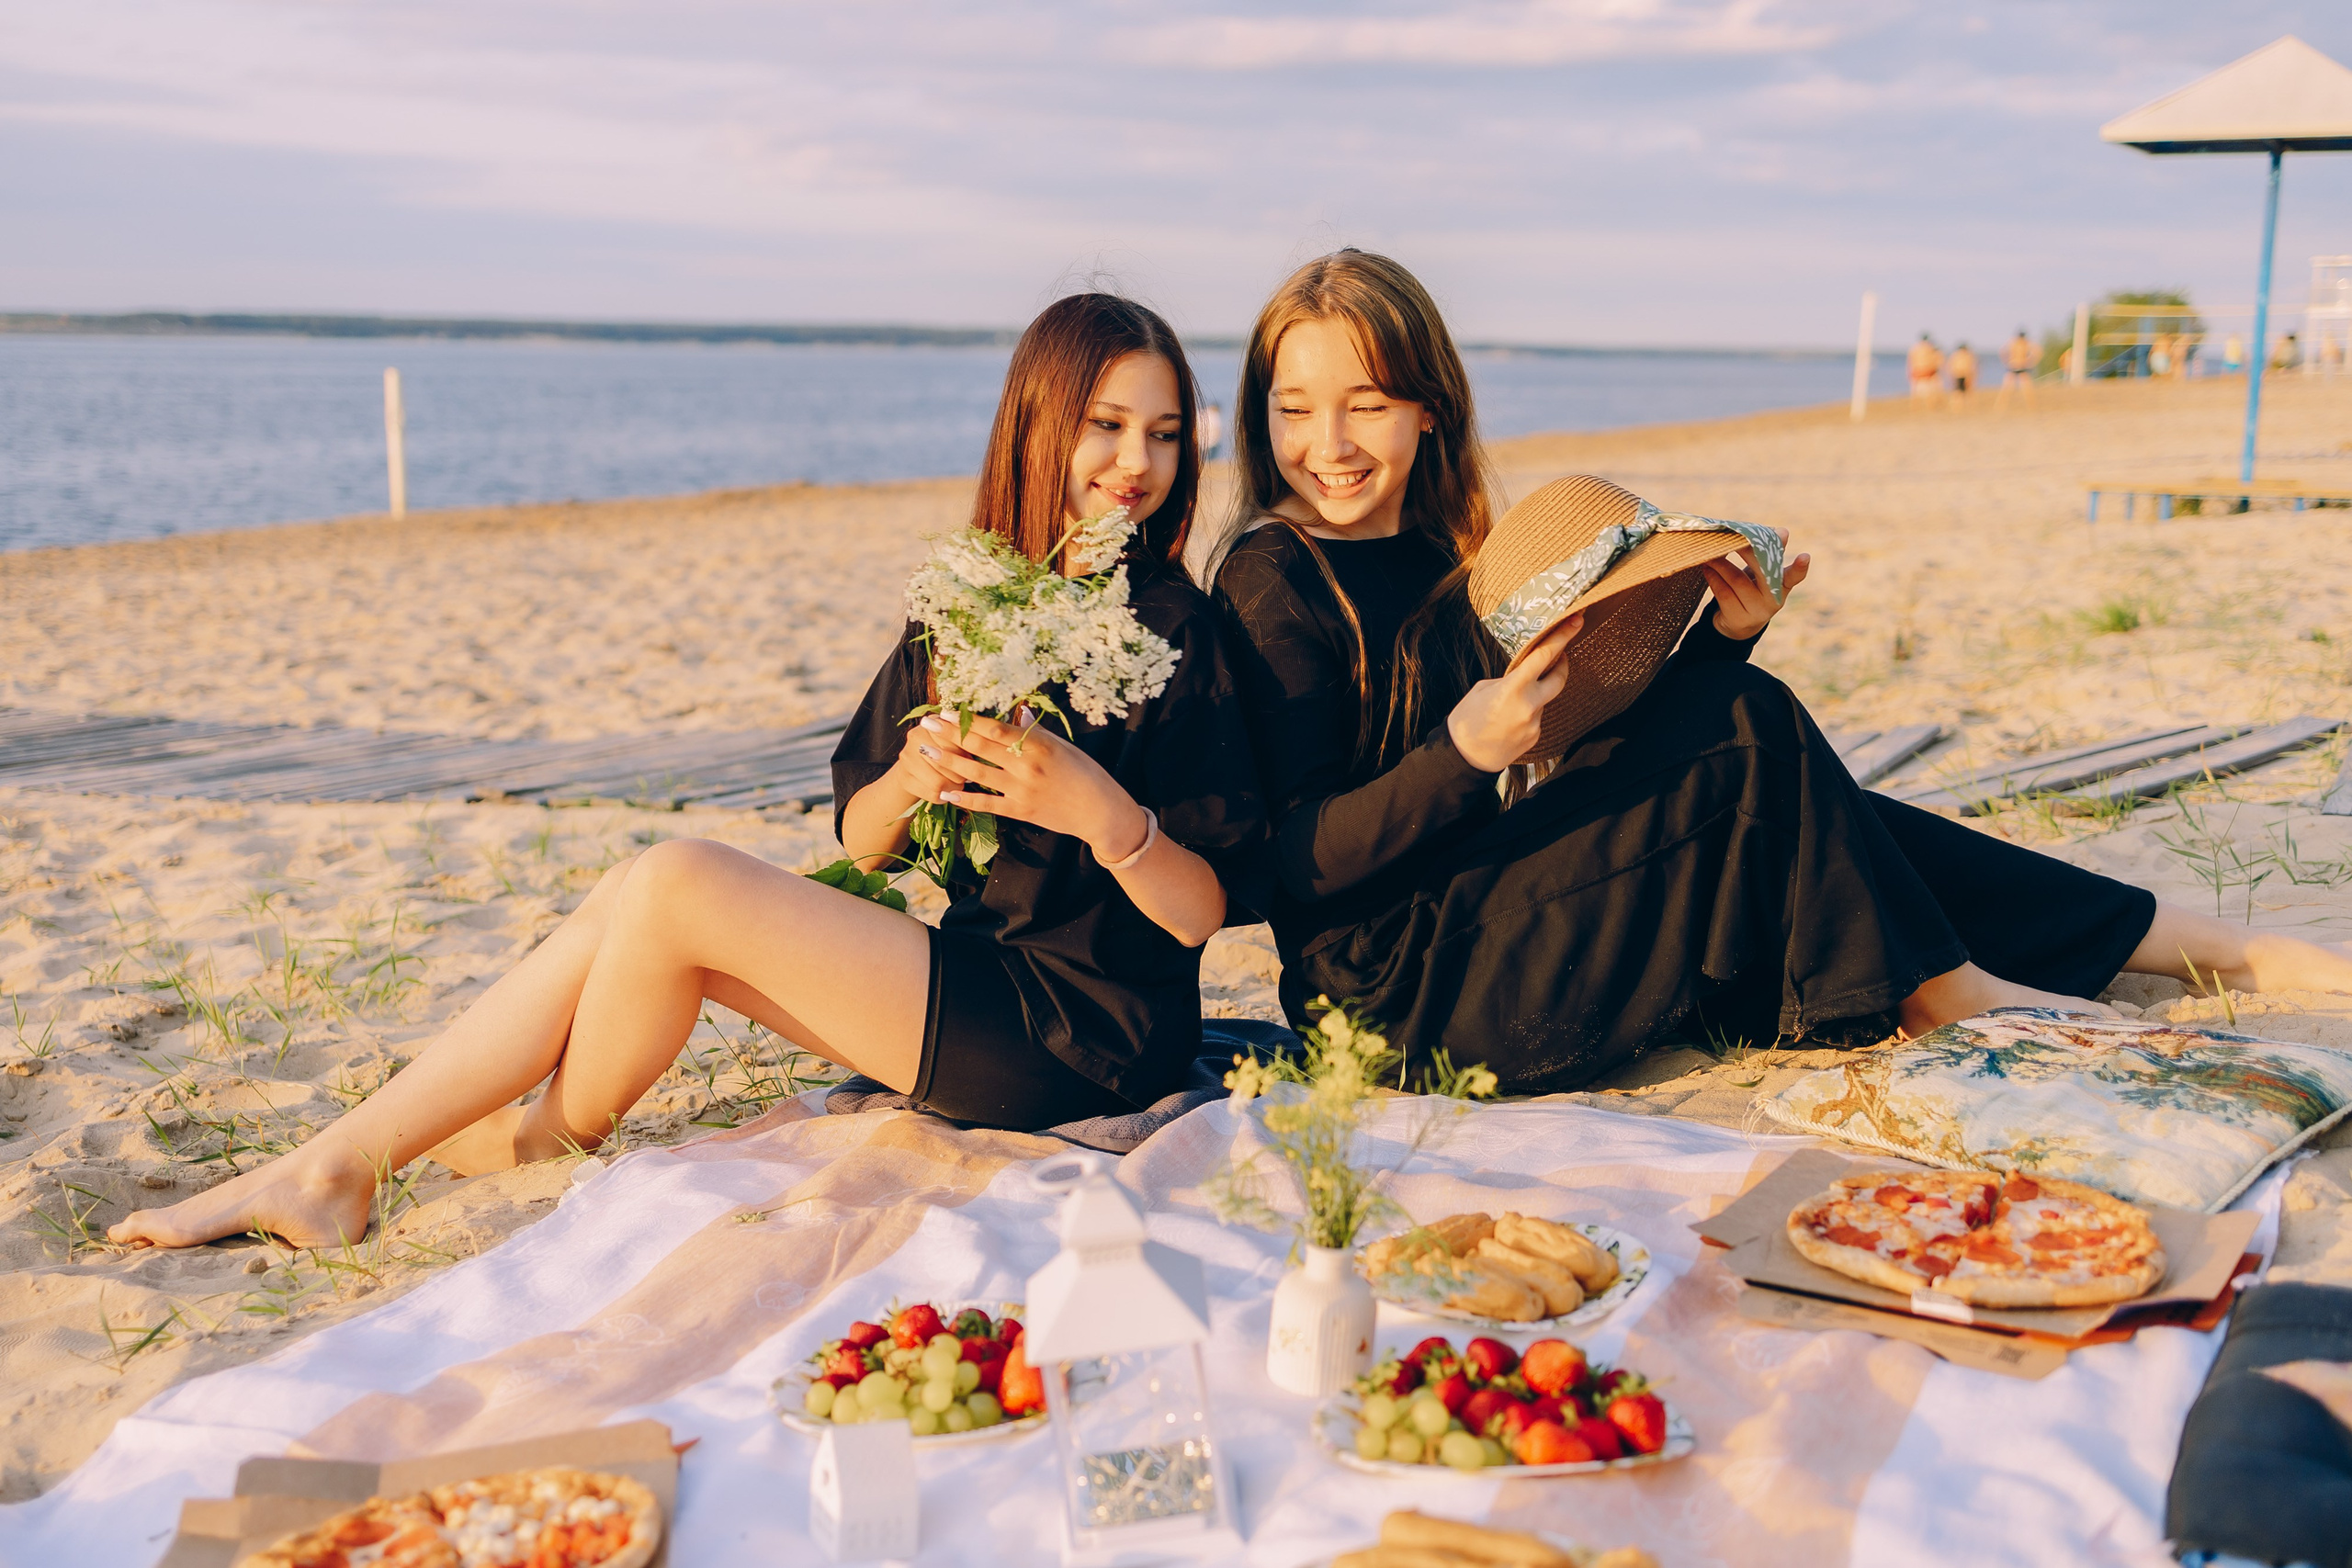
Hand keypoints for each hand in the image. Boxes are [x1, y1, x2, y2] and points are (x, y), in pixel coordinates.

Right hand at [886, 718, 964, 804]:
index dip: (965, 753)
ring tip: (959, 785)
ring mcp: (907, 760)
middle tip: (968, 777)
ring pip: (938, 782)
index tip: (972, 760)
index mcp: (930, 724)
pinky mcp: (904, 779)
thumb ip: (967, 736)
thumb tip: (990, 737)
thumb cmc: (943, 749)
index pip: (952, 741)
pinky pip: (931, 794)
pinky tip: (949, 793)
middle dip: (961, 773)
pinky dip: (944, 797)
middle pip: (945, 763)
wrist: (914, 765)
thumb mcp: (954, 739)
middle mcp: (914, 738)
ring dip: (953, 787)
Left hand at [919, 712, 1148, 860]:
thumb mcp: (1062, 746)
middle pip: (979, 747)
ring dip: (948, 761)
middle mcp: (1026, 765)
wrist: (1100, 811)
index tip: (946, 711)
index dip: (968, 720)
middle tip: (925, 724)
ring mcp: (1021, 789)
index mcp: (1038, 744)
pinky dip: (965, 799)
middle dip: (949, 734)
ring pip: (976, 773)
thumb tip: (1017, 714)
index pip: (995, 729)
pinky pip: (986, 803)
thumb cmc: (1085, 773)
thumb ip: (1035, 732)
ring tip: (926, 750)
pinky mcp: (1020, 811)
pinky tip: (945, 792)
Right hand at [1446, 612, 1582, 771]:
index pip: (1545, 656)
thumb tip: (1525, 676)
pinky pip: (1537, 717)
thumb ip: (1508, 680)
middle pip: (1559, 678)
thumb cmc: (1467, 719)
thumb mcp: (1482, 689)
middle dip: (1562, 664)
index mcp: (1514, 687)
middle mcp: (1530, 704)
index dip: (1563, 637)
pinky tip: (1509, 720)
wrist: (1464, 757)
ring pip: (1544, 699)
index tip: (1577, 622)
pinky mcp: (1536, 736)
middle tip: (1559, 656)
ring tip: (1510, 703)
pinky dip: (1527, 713)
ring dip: (1535, 694)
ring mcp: (1535, 723)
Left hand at [1701, 531, 1808, 640]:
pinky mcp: (1738, 619)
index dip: (1800, 567)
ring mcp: (1756, 612)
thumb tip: (1781, 530)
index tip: (1805, 556)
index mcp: (1782, 586)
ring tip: (1710, 552)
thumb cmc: (1752, 590)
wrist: (1738, 625)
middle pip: (1761, 572)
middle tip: (1732, 536)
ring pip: (1737, 581)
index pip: (1794, 576)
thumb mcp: (1763, 573)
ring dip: (1721, 564)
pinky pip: (1723, 593)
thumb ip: (1770, 553)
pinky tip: (1707, 568)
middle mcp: (1773, 601)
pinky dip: (1713, 578)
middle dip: (1746, 551)